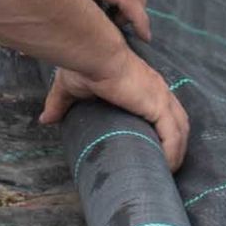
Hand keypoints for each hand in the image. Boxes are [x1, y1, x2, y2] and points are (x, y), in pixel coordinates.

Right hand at [38, 51, 188, 168]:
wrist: (93, 54)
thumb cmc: (85, 65)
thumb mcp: (71, 88)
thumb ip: (60, 103)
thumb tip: (44, 119)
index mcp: (143, 85)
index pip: (163, 108)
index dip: (165, 127)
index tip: (157, 147)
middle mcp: (158, 89)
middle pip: (179, 120)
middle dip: (178, 142)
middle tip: (167, 164)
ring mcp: (160, 96)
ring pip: (180, 129)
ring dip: (178, 151)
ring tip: (168, 171)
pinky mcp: (158, 105)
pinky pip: (173, 135)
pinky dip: (173, 152)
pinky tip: (168, 167)